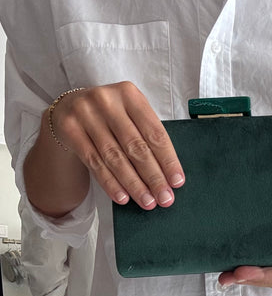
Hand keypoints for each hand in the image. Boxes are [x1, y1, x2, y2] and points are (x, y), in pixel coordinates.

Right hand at [50, 81, 184, 209]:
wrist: (68, 108)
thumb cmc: (111, 115)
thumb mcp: (130, 114)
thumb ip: (147, 135)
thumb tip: (169, 174)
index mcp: (130, 94)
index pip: (155, 132)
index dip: (168, 160)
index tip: (178, 181)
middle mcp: (107, 100)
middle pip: (136, 146)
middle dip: (153, 176)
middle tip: (165, 198)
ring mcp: (85, 114)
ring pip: (115, 157)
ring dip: (134, 184)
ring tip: (147, 202)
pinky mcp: (69, 129)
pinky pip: (94, 162)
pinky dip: (110, 183)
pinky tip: (123, 197)